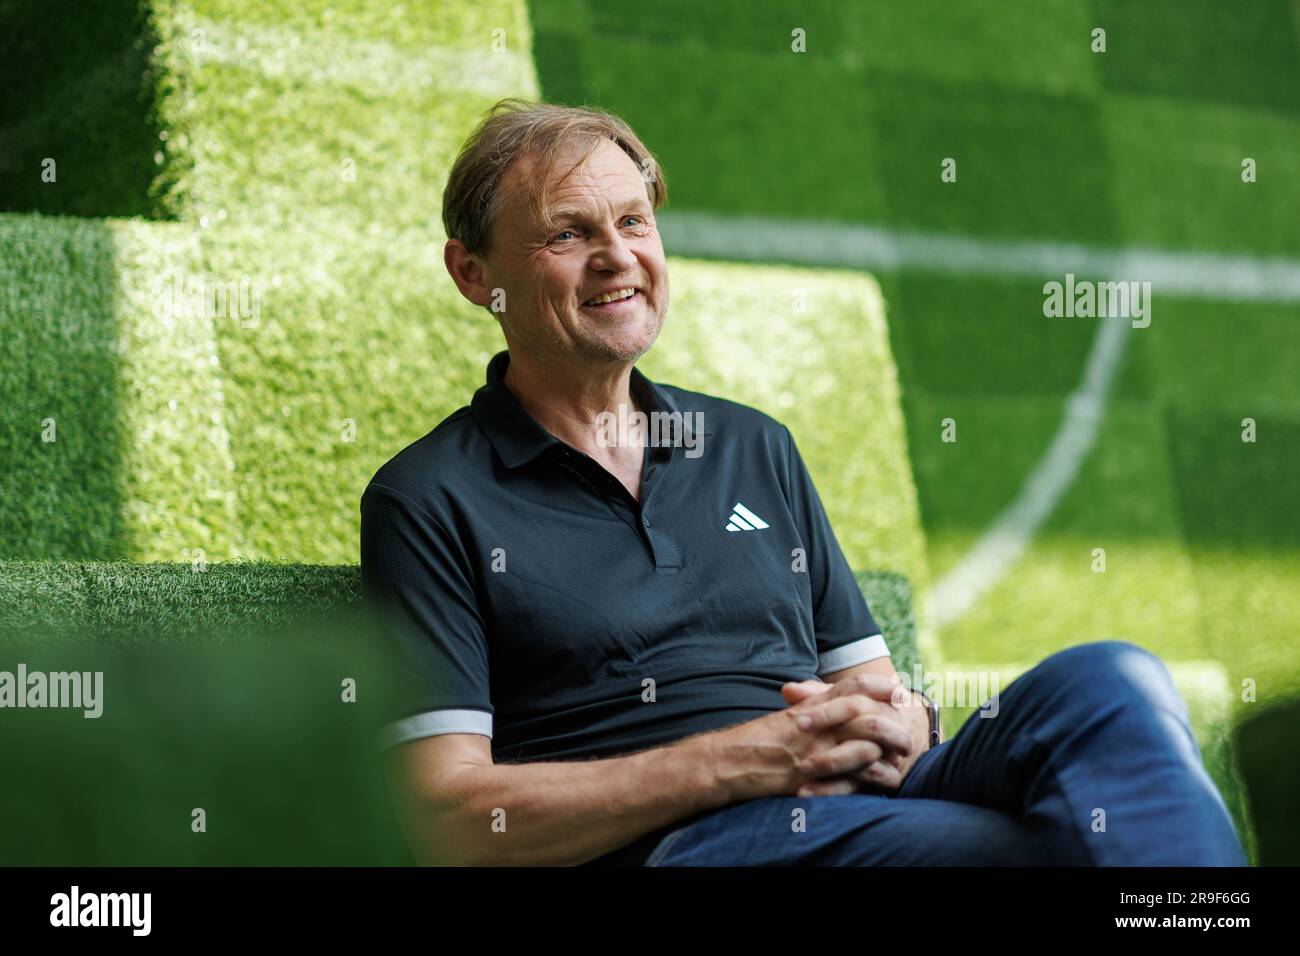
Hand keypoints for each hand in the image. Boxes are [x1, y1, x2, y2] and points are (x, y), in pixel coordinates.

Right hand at [706, 672, 916, 803]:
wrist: (727, 760)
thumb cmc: (756, 739)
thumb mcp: (786, 716)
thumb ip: (810, 705)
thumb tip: (833, 698)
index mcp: (810, 706)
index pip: (851, 687)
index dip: (878, 686)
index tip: (898, 689)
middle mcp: (815, 725)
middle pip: (867, 716)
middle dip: (893, 725)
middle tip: (906, 735)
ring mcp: (814, 751)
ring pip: (864, 747)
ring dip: (886, 755)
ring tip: (900, 761)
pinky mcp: (810, 777)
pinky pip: (849, 778)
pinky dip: (869, 780)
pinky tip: (882, 782)